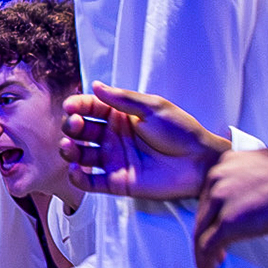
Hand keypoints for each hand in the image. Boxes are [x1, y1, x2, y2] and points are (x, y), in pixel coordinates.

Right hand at [61, 83, 228, 199]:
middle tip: (76, 126)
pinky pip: (90, 181)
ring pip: (80, 155)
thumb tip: (96, 85)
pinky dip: (78, 177)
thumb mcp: (153, 107)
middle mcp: (112, 137)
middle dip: (72, 126)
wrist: (199, 162)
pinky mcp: (116, 182)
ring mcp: (113, 159)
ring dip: (69, 150)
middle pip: (81, 130)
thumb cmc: (181, 131)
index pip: (90, 108)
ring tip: (69, 147)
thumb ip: (123, 99)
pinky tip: (76, 170)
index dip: (77, 106)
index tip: (71, 107)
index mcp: (120, 116)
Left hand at [194, 146, 267, 267]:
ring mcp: (220, 199)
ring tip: (210, 266)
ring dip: (203, 253)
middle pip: (203, 215)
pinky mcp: (229, 221)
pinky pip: (208, 246)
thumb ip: (247, 184)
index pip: (209, 196)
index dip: (211, 217)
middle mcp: (217, 178)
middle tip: (213, 253)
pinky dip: (205, 261)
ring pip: (201, 232)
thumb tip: (247, 204)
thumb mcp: (263, 169)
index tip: (215, 230)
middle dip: (206, 236)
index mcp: (226, 164)